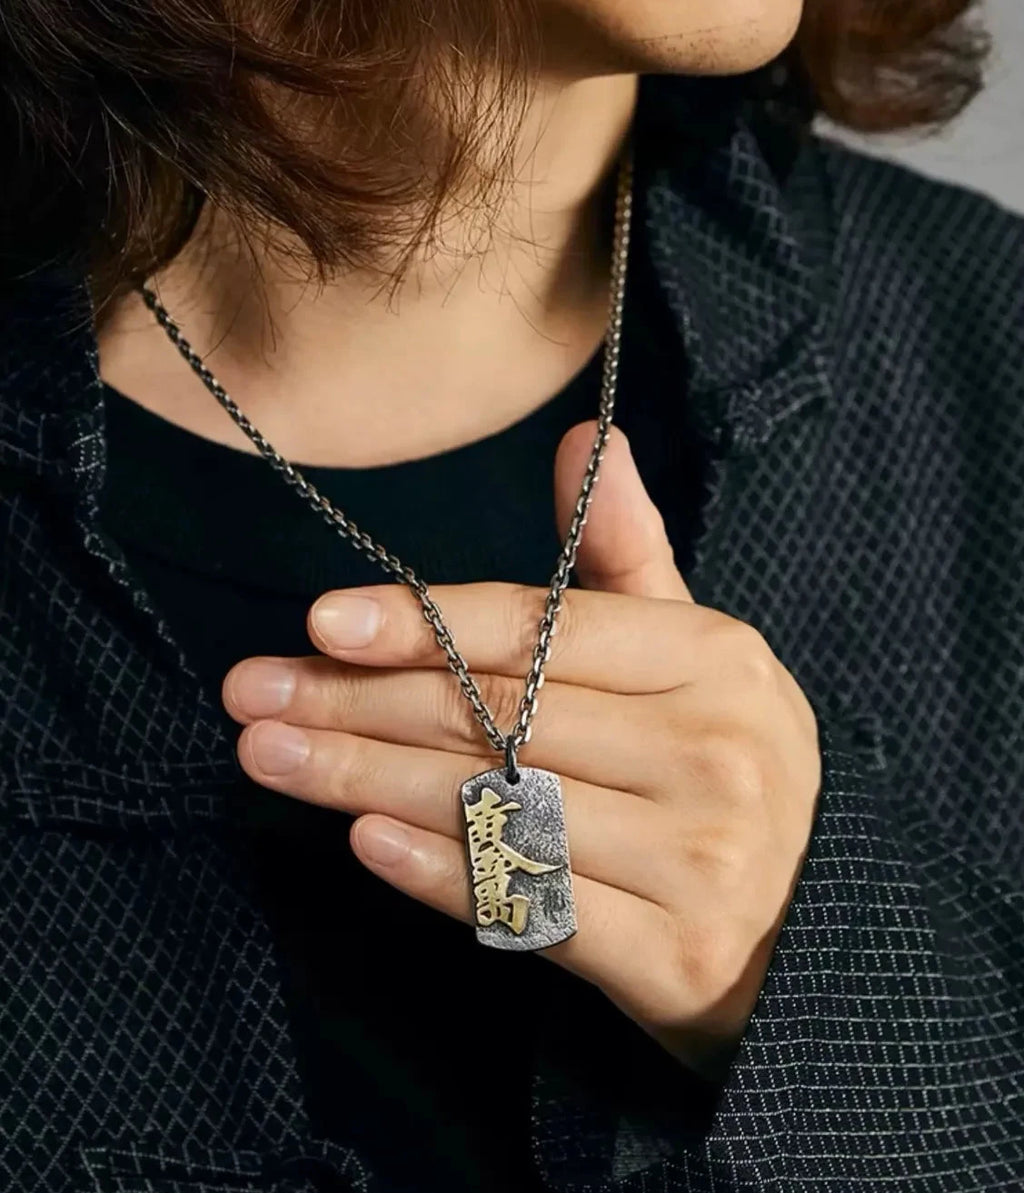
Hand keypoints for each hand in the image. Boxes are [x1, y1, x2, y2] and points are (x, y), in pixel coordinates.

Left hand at [222, 423, 821, 1080]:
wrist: (807, 925)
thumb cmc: (719, 765)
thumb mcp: (695, 655)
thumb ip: (628, 555)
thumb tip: (583, 439)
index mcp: (717, 658)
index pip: (548, 632)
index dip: (429, 623)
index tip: (323, 620)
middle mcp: (715, 750)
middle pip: (505, 717)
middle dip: (363, 704)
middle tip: (255, 695)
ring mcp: (702, 856)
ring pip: (504, 807)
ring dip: (369, 782)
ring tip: (270, 758)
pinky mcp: (677, 953)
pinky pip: (536, 907)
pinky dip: (444, 874)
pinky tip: (362, 841)